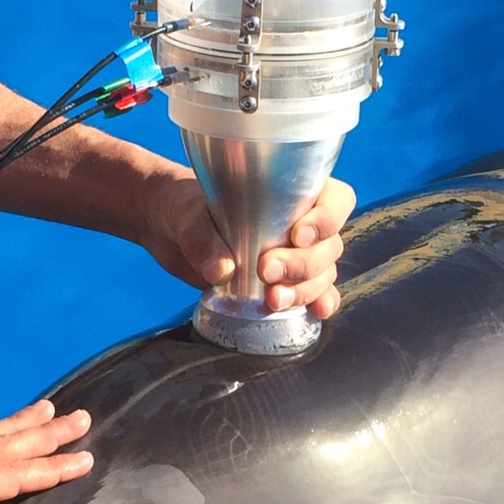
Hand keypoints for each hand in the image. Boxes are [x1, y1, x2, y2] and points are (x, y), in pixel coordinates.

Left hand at [140, 161, 356, 318]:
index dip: (328, 219)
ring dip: (305, 289)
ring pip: (323, 273)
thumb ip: (201, 238)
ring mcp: (295, 255)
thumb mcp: (187, 214)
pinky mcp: (283, 282)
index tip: (298, 235)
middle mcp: (302, 222)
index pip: (335, 201)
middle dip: (303, 264)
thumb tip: (222, 271)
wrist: (167, 229)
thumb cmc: (183, 205)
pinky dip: (319, 303)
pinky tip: (315, 312)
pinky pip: (314, 294)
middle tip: (266, 270)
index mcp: (292, 191)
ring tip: (273, 299)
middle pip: (329, 246)